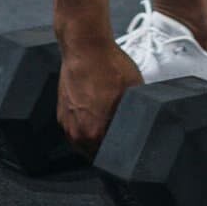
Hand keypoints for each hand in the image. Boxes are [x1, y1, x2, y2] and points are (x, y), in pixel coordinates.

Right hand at [57, 39, 144, 159]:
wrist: (85, 46)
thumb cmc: (109, 66)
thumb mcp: (135, 92)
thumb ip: (137, 117)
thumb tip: (146, 129)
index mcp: (96, 134)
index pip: (112, 159)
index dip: (123, 155)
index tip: (129, 151)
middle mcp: (78, 134)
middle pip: (96, 153)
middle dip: (108, 148)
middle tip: (121, 137)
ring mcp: (67, 124)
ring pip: (84, 142)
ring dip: (95, 137)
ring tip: (107, 121)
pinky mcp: (60, 113)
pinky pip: (75, 128)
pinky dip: (84, 124)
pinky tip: (95, 111)